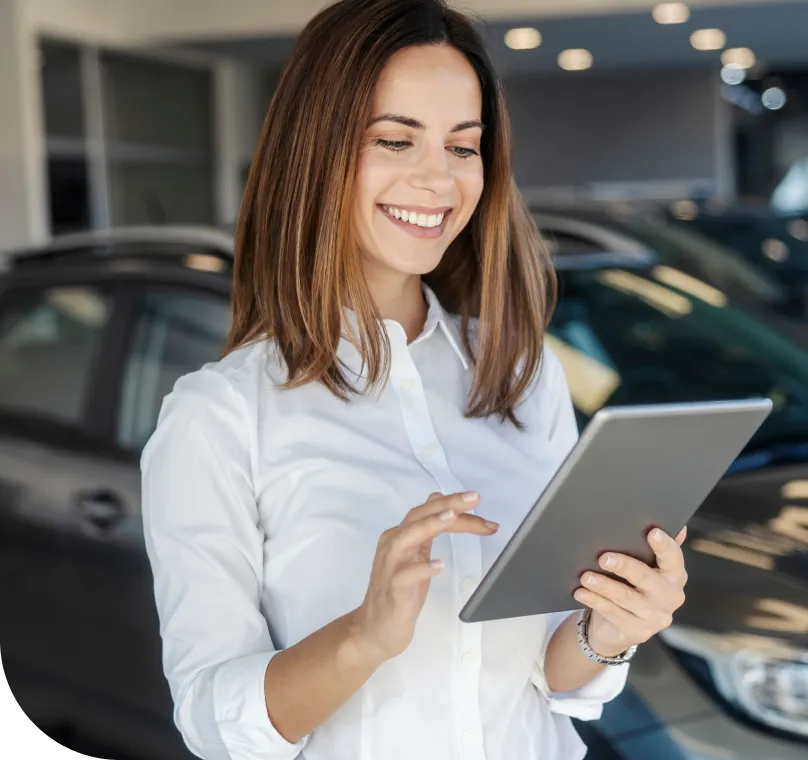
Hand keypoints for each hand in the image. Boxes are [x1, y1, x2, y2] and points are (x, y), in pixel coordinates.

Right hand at [352, 491, 497, 663]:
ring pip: (407, 538)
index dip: (452, 504)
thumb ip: (426, 529)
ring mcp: (390, 567)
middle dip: (448, 505)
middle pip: (419, 518)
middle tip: (473, 499)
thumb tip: (436, 500)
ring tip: (452, 518)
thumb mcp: (417, 556)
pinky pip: (405, 576)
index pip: (427, 512)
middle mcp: (392, 546)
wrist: (375, 629)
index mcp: (400, 536)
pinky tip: (439, 565)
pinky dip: (422, 568)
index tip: (476, 500)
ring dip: (430, 525)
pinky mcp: (393, 591)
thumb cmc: (398, 593)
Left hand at [573, 527, 687, 657]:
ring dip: (604, 585)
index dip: (665, 545)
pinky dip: (595, 601)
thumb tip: (674, 524)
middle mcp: (671, 596)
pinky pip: (613, 613)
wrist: (621, 627)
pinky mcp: (638, 632)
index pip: (674, 558)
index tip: (652, 532)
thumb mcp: (645, 567)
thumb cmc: (633, 586)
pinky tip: (581, 592)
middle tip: (604, 557)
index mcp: (675, 575)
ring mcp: (656, 617)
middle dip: (624, 566)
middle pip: (646, 578)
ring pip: (626, 597)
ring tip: (585, 576)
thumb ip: (655, 549)